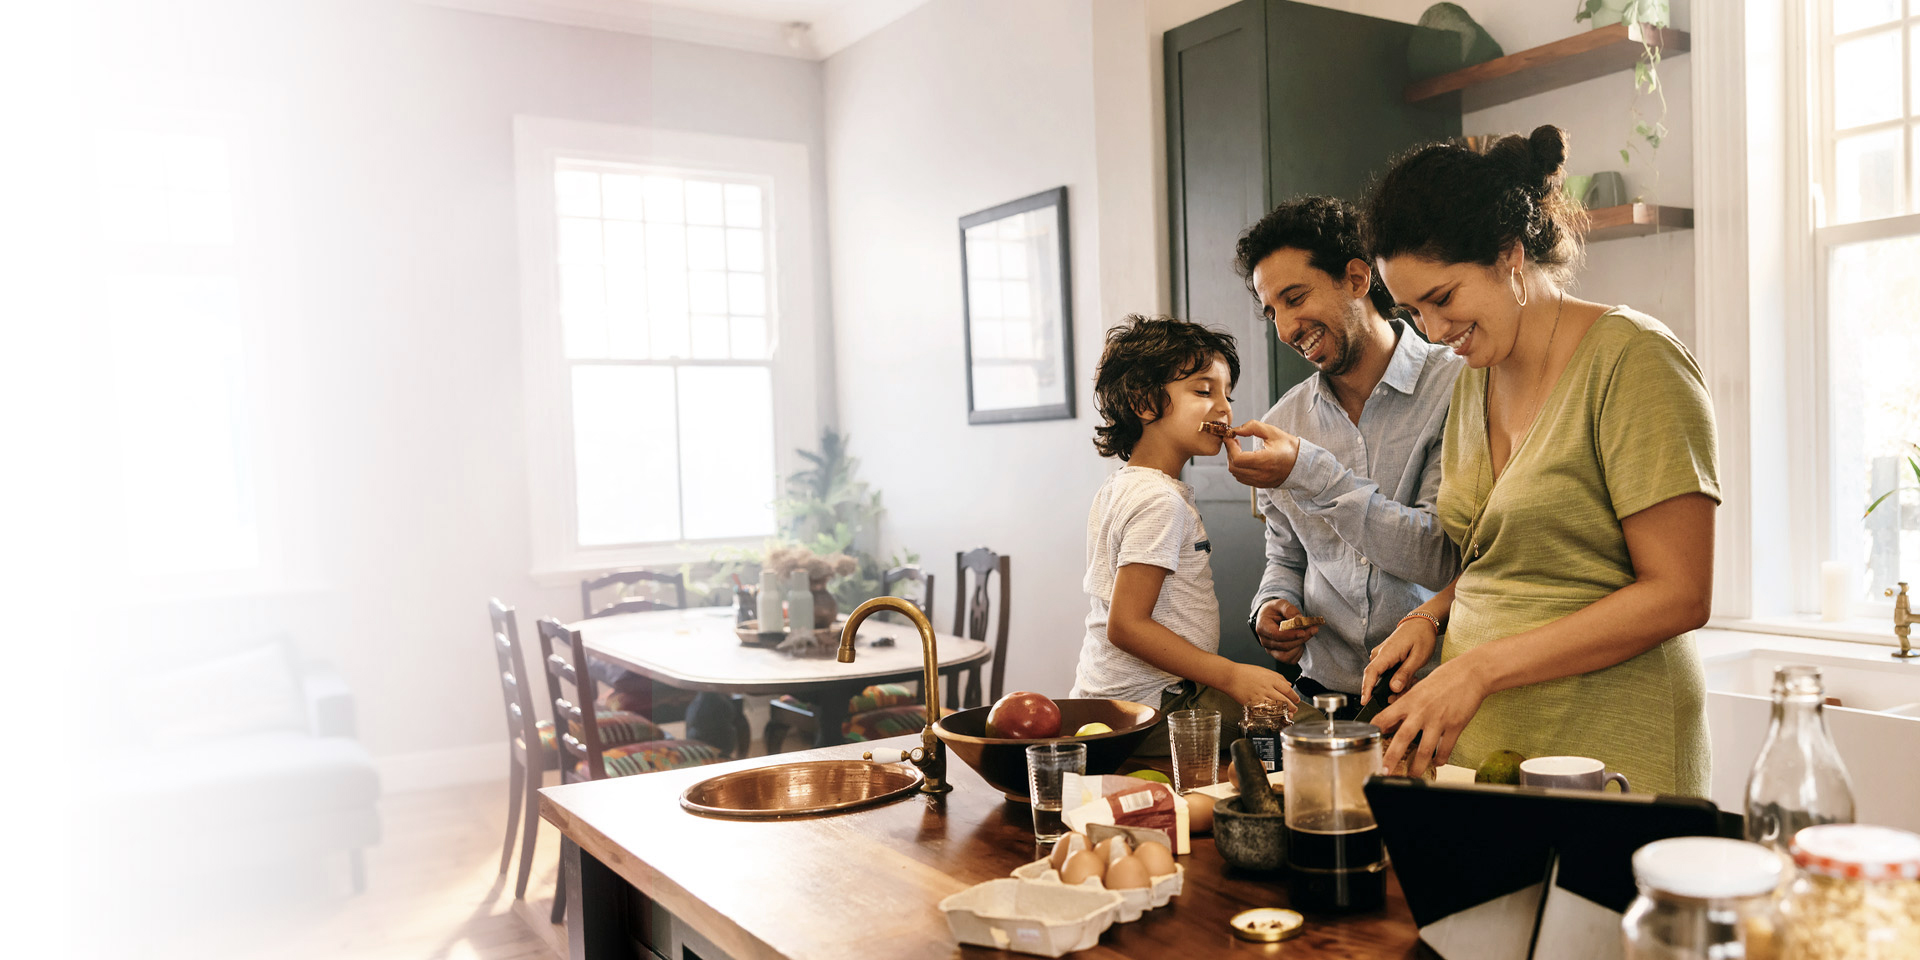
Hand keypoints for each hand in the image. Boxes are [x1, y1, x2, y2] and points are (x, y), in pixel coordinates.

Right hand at [1220, 662, 1300, 708]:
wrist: (1230, 676)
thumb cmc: (1245, 672)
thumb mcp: (1264, 670)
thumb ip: (1278, 677)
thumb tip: (1289, 684)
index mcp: (1271, 679)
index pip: (1287, 690)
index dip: (1294, 696)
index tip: (1297, 700)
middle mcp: (1267, 688)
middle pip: (1284, 700)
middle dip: (1292, 706)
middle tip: (1295, 709)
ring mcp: (1260, 696)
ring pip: (1276, 707)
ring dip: (1284, 712)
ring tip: (1288, 714)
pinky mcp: (1253, 703)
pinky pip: (1265, 711)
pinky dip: (1272, 714)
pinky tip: (1275, 716)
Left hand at [1224, 420, 1301, 488]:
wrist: (1303, 464)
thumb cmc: (1289, 447)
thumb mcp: (1273, 432)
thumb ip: (1253, 427)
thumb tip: (1236, 430)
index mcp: (1266, 461)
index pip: (1238, 459)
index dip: (1230, 447)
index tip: (1230, 437)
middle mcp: (1262, 475)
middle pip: (1233, 468)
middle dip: (1229, 452)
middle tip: (1233, 441)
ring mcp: (1261, 482)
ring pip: (1236, 474)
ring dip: (1233, 460)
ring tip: (1238, 448)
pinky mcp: (1260, 485)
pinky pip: (1242, 478)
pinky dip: (1238, 468)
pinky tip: (1243, 458)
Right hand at [1252, 598, 1317, 664]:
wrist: (1270, 617)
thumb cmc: (1274, 610)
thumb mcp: (1280, 604)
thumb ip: (1289, 609)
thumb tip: (1299, 619)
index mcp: (1262, 626)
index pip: (1276, 635)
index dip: (1291, 635)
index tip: (1303, 632)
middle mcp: (1264, 641)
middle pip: (1284, 646)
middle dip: (1300, 639)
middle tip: (1313, 629)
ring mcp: (1270, 650)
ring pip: (1286, 656)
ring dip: (1299, 646)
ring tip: (1306, 634)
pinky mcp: (1277, 655)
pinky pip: (1290, 660)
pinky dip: (1298, 652)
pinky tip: (1300, 641)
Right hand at [1360, 616, 1437, 705]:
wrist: (1421, 622)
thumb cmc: (1421, 636)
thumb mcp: (1418, 657)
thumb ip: (1405, 673)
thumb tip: (1394, 688)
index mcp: (1387, 652)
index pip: (1371, 673)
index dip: (1366, 689)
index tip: (1364, 702)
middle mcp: (1379, 653)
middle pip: (1376, 678)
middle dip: (1388, 690)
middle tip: (1406, 692)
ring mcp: (1380, 654)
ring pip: (1382, 677)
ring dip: (1395, 684)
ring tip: (1412, 680)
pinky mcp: (1383, 656)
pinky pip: (1384, 672)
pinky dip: (1395, 678)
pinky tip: (1407, 676)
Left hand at [1372, 657, 1488, 778]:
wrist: (1470, 674)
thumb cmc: (1443, 679)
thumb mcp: (1418, 688)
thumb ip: (1406, 706)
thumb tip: (1393, 723)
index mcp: (1409, 700)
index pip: (1385, 717)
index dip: (1374, 731)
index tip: (1367, 743)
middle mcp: (1421, 711)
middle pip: (1402, 738)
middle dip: (1391, 757)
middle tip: (1383, 771)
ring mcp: (1439, 720)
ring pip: (1425, 749)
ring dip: (1417, 766)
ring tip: (1412, 775)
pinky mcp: (1455, 726)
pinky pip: (1445, 749)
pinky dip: (1440, 759)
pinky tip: (1436, 763)